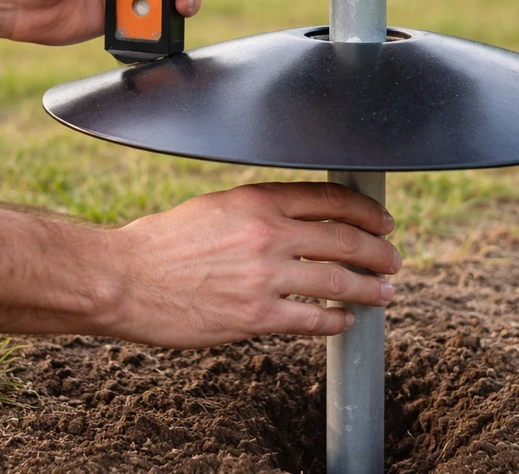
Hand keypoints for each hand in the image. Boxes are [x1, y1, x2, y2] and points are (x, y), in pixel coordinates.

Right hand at [103, 182, 401, 348]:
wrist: (125, 279)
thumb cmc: (160, 243)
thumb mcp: (214, 207)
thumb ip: (256, 210)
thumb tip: (293, 217)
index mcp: (256, 200)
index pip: (329, 199)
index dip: (365, 212)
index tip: (381, 222)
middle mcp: (267, 234)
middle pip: (345, 240)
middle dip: (378, 251)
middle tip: (392, 260)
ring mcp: (264, 277)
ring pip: (338, 281)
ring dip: (369, 288)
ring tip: (383, 293)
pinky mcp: (255, 316)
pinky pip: (312, 319)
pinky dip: (336, 319)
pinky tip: (344, 319)